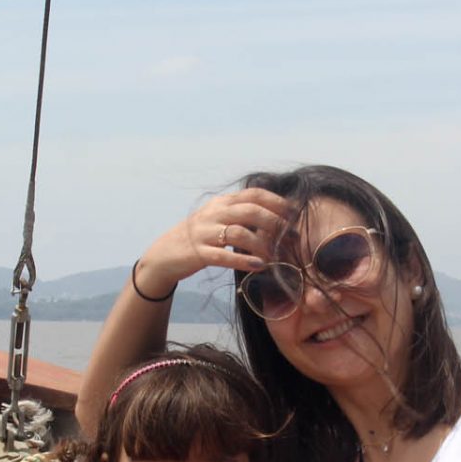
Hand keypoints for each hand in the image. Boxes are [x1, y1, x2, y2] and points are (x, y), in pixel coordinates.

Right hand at [133, 188, 291, 297]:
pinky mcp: (198, 253)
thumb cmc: (200, 237)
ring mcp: (204, 232)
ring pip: (239, 233)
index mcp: (222, 202)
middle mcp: (214, 213)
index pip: (254, 194)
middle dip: (275, 224)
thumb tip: (276, 218)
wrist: (165, 254)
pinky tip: (259, 266)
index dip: (277, 202)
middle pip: (250, 211)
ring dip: (262, 245)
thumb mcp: (218, 218)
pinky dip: (243, 260)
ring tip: (276, 257)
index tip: (295, 214)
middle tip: (291, 238)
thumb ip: (241, 214)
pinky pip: (223, 255)